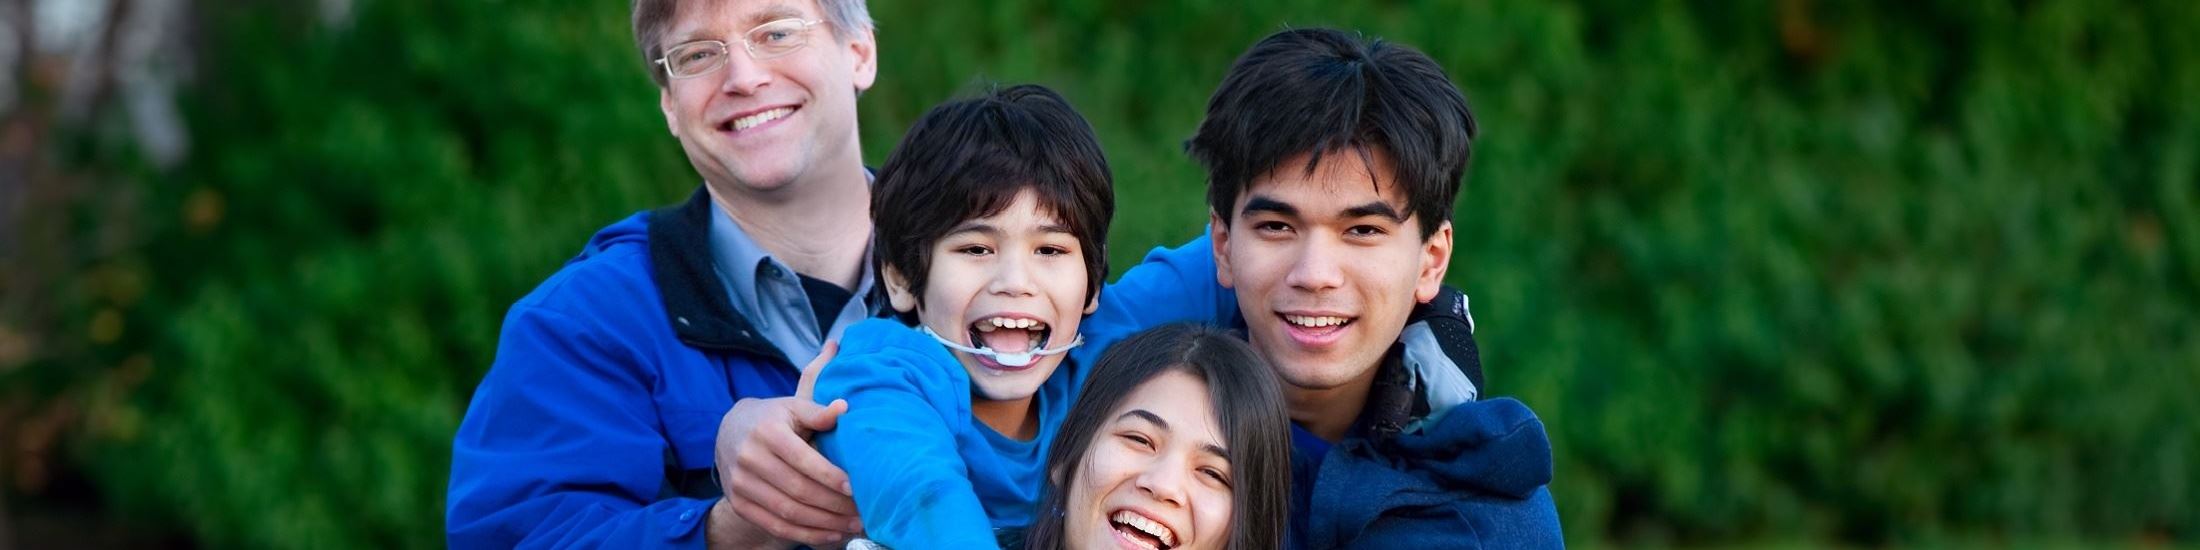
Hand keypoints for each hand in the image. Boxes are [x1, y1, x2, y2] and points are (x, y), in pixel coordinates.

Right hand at [713, 344, 862, 546]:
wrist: (729, 431)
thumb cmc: (772, 418)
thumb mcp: (792, 407)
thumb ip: (818, 412)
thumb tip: (844, 408)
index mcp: (767, 432)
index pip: (803, 459)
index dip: (830, 476)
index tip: (855, 488)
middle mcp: (750, 459)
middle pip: (798, 490)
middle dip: (833, 505)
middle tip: (862, 513)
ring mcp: (741, 484)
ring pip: (788, 512)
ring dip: (823, 524)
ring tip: (851, 526)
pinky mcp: (738, 503)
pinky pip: (774, 526)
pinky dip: (804, 534)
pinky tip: (829, 534)